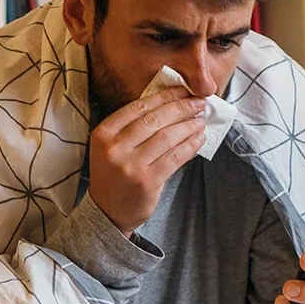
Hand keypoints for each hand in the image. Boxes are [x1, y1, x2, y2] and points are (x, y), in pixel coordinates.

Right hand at [87, 91, 207, 233]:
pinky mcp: (147, 182)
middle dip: (181, 108)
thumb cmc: (114, 175)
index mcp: (104, 134)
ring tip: (200, 120)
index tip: (182, 90)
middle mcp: (115, 148)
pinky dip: (190, 146)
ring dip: (188, 126)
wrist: (108, 212)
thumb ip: (133, 128)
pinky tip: (198, 139)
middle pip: (155, 120)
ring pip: (167, 137)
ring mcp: (131, 166)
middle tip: (198, 103)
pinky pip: (175, 158)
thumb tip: (170, 105)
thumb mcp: (112, 147)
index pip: (138, 107)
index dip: (164, 97)